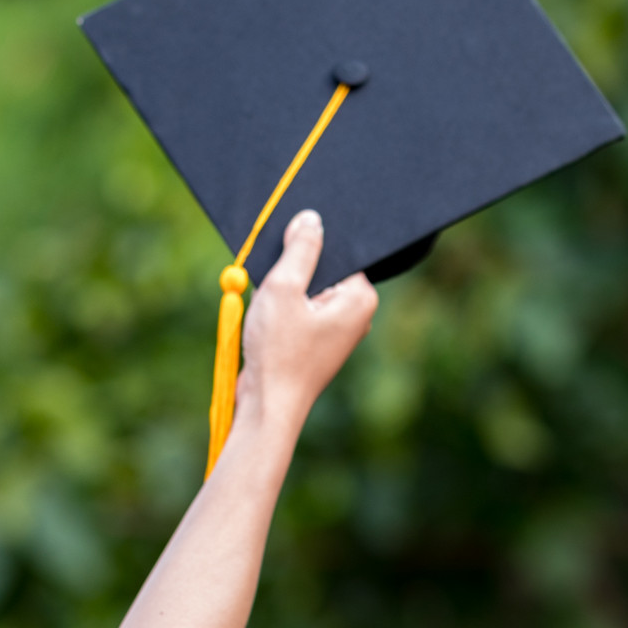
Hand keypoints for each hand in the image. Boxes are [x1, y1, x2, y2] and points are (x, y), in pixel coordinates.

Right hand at [233, 210, 378, 430]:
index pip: (340, 251)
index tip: (286, 250)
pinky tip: (267, 320)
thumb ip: (300, 249)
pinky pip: (299, 310)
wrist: (267, 407)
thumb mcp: (284, 288)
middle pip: (323, 270)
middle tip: (275, 284)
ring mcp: (336, 331)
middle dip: (295, 268)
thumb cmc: (278, 353)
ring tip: (270, 306)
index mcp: (360, 299)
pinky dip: (281, 308)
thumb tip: (311, 220)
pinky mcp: (317, 342)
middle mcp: (356, 315)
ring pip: (307, 290)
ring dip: (283, 289)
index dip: (309, 245)